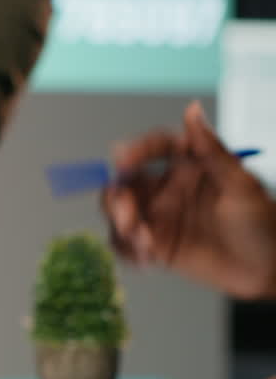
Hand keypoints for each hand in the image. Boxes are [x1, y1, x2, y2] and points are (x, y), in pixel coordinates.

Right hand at [102, 102, 275, 298]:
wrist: (267, 269)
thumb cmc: (263, 224)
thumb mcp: (240, 185)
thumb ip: (211, 149)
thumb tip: (192, 109)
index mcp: (189, 166)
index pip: (154, 149)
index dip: (135, 151)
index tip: (122, 162)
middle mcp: (169, 188)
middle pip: (126, 183)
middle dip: (117, 198)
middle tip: (127, 216)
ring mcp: (160, 217)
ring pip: (120, 213)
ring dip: (120, 227)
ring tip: (143, 243)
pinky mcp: (156, 245)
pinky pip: (126, 243)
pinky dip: (127, 250)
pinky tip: (146, 259)